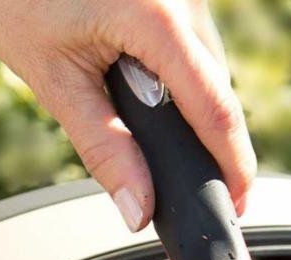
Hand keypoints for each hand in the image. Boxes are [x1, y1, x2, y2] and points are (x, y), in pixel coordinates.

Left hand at [0, 0, 254, 232]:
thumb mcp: (54, 82)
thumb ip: (104, 149)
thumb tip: (139, 209)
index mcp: (156, 18)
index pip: (216, 110)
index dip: (233, 167)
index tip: (235, 205)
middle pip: (217, 88)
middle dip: (208, 139)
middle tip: (185, 181)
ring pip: (206, 63)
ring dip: (192, 103)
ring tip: (152, 129)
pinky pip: (189, 39)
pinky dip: (177, 72)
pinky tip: (143, 85)